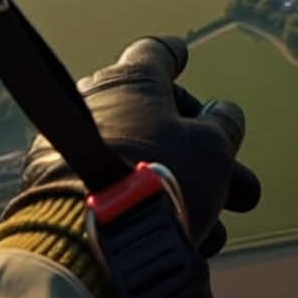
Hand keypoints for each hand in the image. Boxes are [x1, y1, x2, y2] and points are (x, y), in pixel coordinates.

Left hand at [16, 36, 260, 255]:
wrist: (92, 238)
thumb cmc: (160, 178)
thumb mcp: (212, 147)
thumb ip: (223, 123)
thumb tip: (224, 112)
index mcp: (131, 79)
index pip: (156, 53)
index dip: (173, 56)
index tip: (181, 57)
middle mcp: (96, 105)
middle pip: (157, 122)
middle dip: (202, 154)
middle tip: (241, 187)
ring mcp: (71, 148)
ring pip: (140, 165)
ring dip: (183, 192)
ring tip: (217, 231)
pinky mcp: (57, 192)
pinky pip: (114, 193)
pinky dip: (148, 211)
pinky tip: (182, 244)